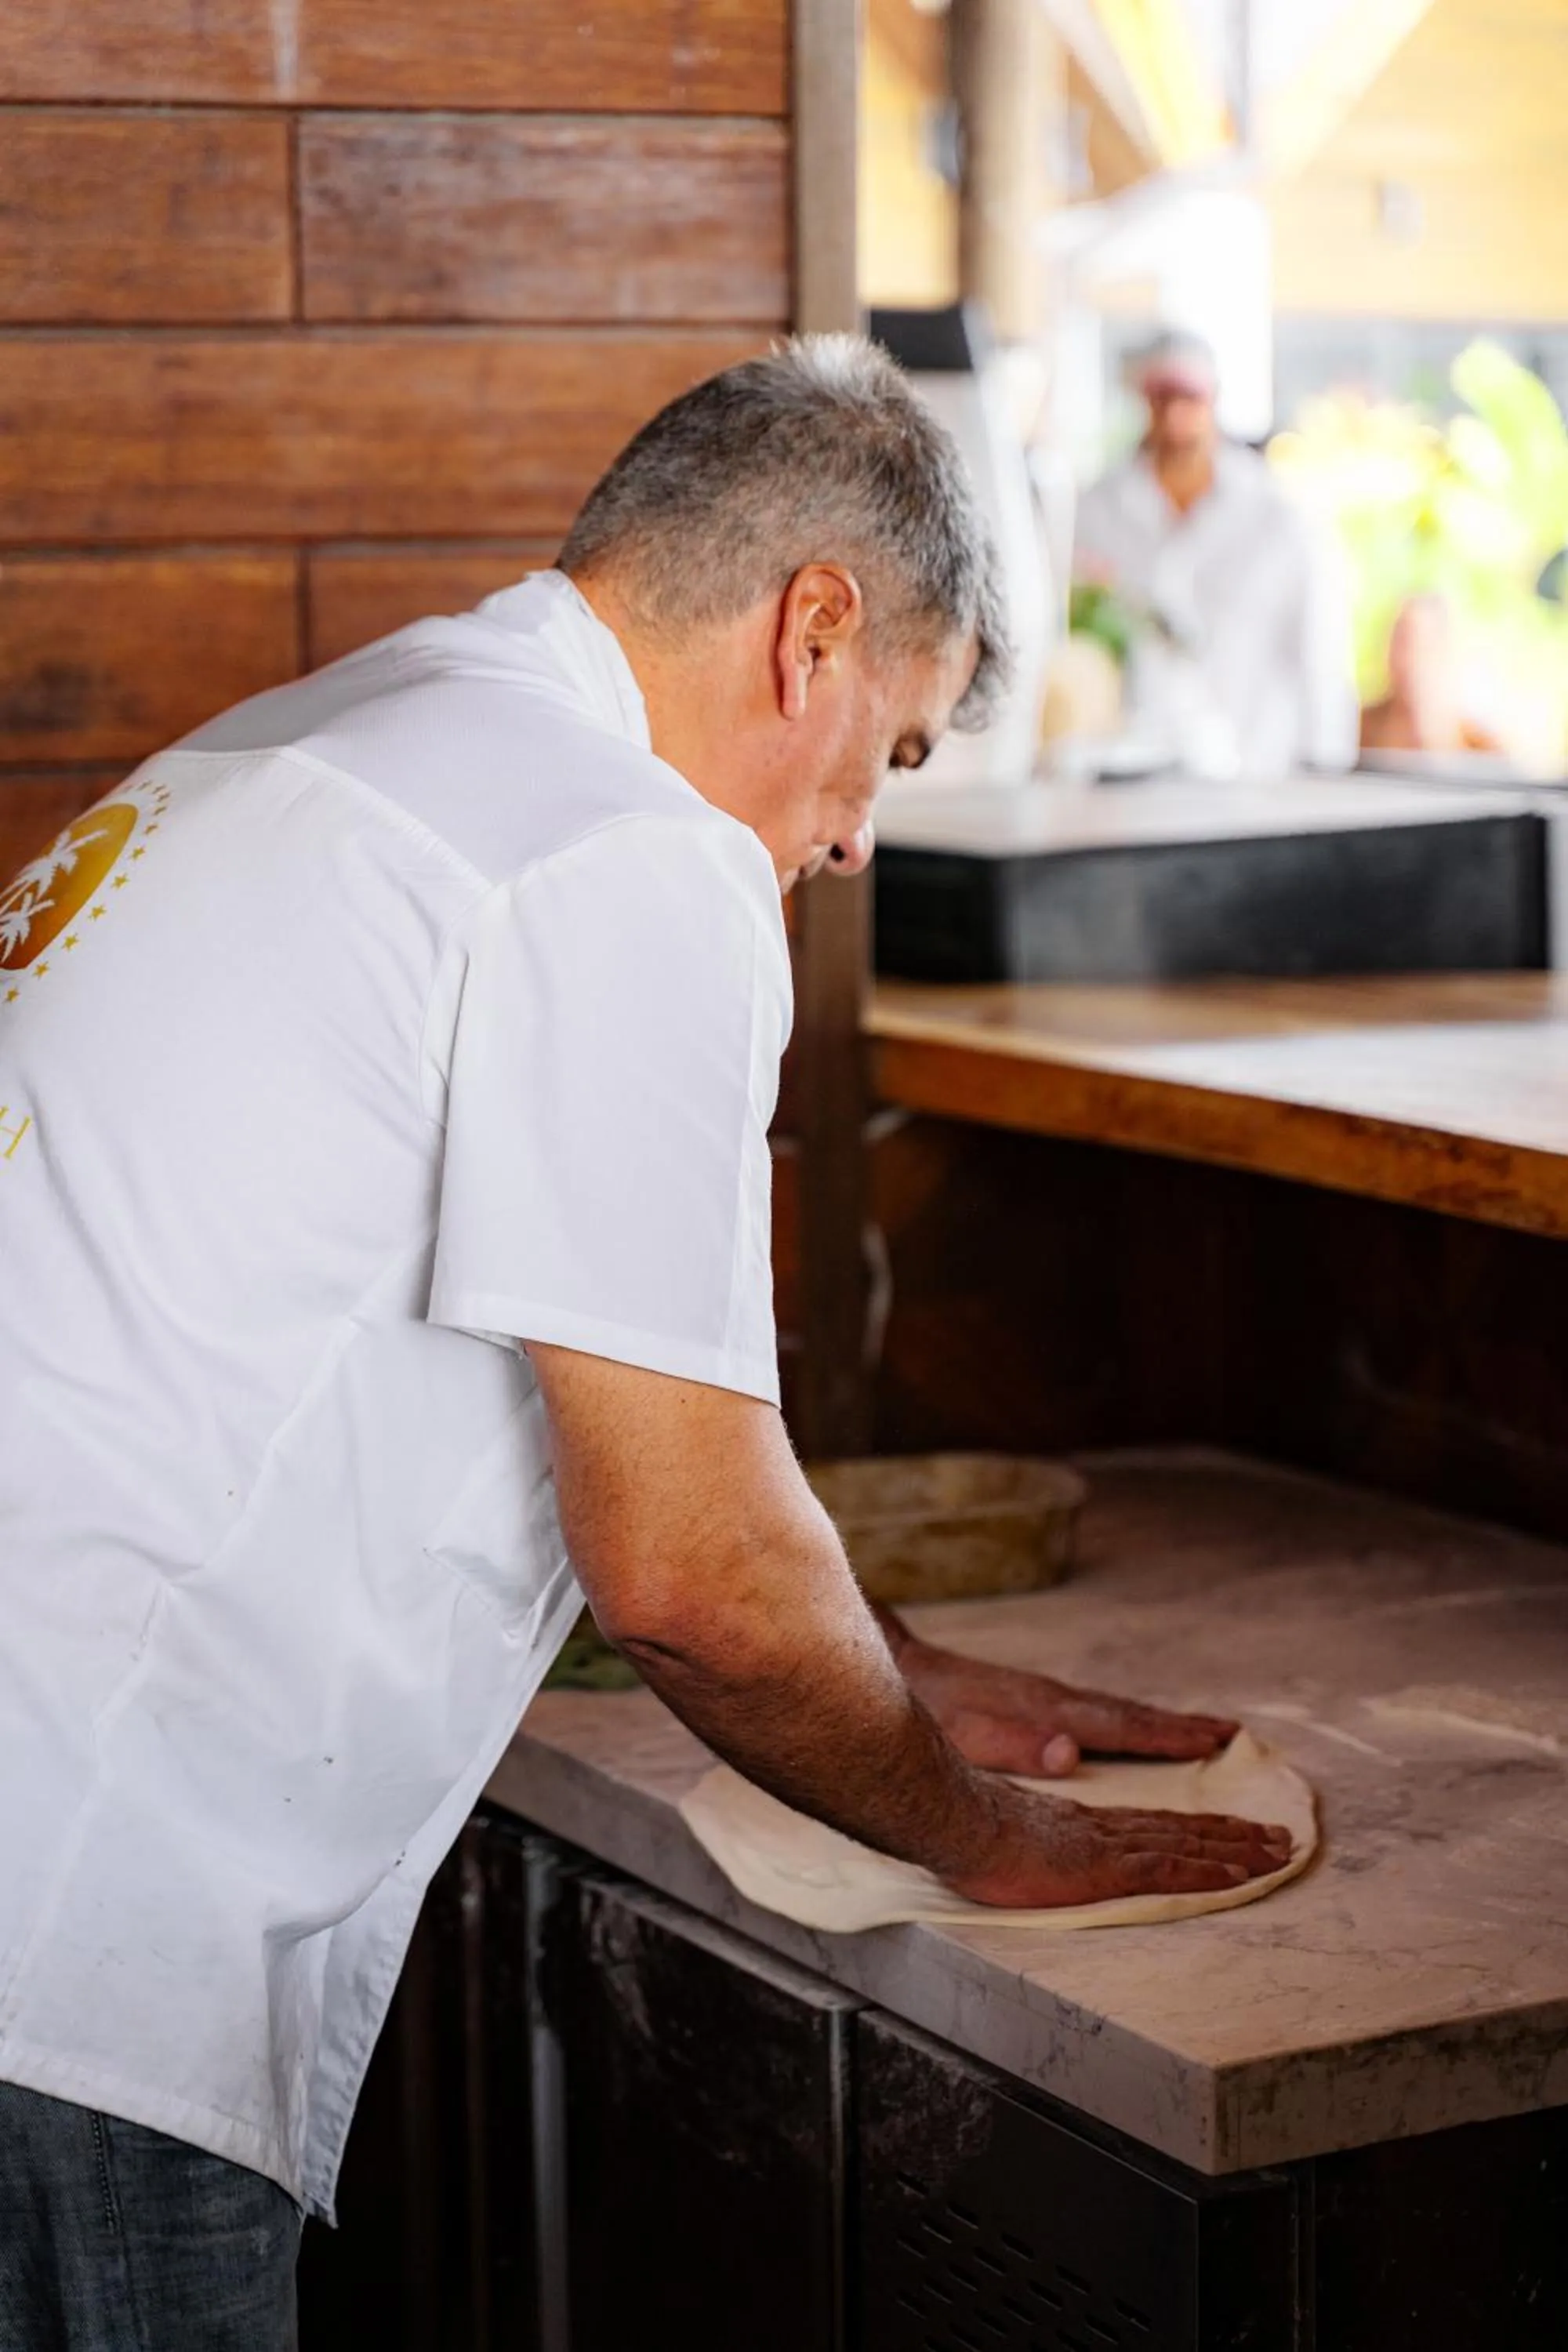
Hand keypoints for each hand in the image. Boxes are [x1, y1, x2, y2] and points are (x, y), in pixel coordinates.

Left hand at [880, 1610, 1237, 1777]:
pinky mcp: (1032, 1701)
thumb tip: (1071, 1753)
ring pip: (1115, 1711)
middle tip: (1231, 1734)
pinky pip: (1096, 1712)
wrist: (899, 1668)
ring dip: (1158, 1723)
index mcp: (1048, 1713)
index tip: (1218, 1740)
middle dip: (1180, 1727)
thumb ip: (1015, 1745)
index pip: (1121, 1728)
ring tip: (1200, 1732)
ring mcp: (1045, 1697)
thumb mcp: (964, 1737)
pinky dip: (1127, 1721)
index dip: (1169, 1738)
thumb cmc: (928, 1711)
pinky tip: (1130, 1731)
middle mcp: (1055, 1700)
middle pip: (1129, 1714)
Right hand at [949, 1783, 1292, 1908]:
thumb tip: (1034, 1851)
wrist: (957, 1821)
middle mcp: (1106, 1829)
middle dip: (1236, 1835)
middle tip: (1280, 1839)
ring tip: (1278, 1852)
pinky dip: (1210, 1870)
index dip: (1199, 1830)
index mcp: (1085, 1826)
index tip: (1235, 1832)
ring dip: (1238, 1850)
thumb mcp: (1009, 1838)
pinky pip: (1170, 1868)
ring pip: (1188, 1844)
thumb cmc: (969, 1834)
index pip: (1155, 1826)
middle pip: (1184, 1829)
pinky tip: (1241, 1876)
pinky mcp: (1105, 1866)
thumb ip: (1034, 1842)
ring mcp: (1108, 1846)